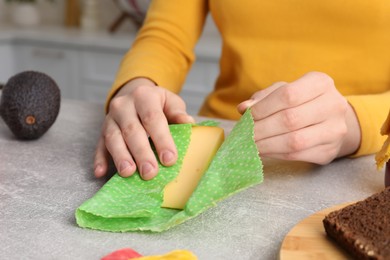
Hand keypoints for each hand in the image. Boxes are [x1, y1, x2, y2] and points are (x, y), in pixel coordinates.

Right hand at [94, 78, 193, 179]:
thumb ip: (178, 113)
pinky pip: (99, 146)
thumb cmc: (158, 103)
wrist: (136, 94)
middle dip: (141, 153)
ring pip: (113, 138)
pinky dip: (99, 160)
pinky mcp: (101, 131)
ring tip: (128, 173)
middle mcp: (123, 105)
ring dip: (120, 157)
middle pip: (132, 130)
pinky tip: (101, 173)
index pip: (153, 118)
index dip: (161, 140)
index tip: (169, 159)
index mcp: (144, 95)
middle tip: (150, 173)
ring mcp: (110, 118)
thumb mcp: (171, 102)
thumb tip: (188, 122)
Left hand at [237, 72, 360, 164]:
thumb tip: (244, 108)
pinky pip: (297, 155)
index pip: (288, 95)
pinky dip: (275, 154)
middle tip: (244, 135)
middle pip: (290, 119)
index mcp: (321, 83)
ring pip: (294, 141)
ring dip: (267, 145)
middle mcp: (333, 105)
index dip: (264, 107)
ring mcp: (335, 130)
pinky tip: (264, 151)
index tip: (247, 116)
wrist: (332, 120)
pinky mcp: (330, 151)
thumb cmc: (302, 102)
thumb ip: (264, 98)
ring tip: (251, 145)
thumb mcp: (285, 91)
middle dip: (262, 129)